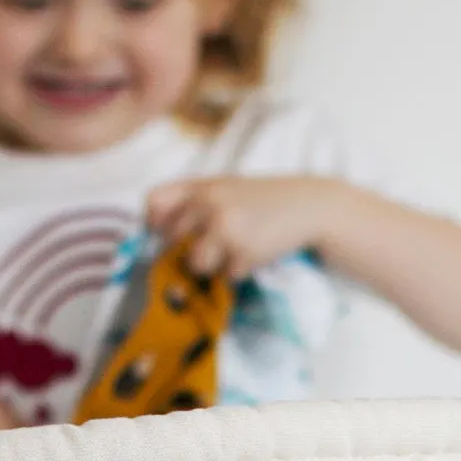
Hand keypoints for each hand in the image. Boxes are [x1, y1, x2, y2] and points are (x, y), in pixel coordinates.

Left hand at [144, 175, 335, 279]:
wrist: (307, 206)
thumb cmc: (262, 200)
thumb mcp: (225, 189)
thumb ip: (192, 204)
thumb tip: (154, 236)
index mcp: (201, 185)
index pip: (153, 203)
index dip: (154, 225)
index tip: (166, 237)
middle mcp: (208, 204)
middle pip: (171, 243)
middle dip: (186, 253)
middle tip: (212, 248)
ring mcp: (225, 229)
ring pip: (195, 264)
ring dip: (212, 266)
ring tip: (234, 251)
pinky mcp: (243, 252)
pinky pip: (224, 276)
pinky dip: (237, 272)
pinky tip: (254, 254)